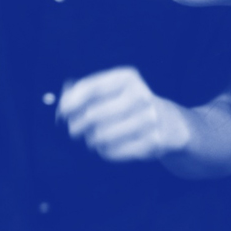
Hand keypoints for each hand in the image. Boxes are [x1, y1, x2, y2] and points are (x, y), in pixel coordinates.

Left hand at [57, 66, 192, 162]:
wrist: (169, 122)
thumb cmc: (129, 104)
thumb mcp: (112, 89)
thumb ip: (84, 91)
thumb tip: (61, 103)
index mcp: (127, 78)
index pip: (92, 89)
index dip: (71, 102)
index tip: (61, 113)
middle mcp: (140, 96)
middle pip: (92, 115)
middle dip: (77, 125)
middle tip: (73, 130)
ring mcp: (148, 120)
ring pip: (101, 136)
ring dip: (90, 140)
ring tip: (92, 138)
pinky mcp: (152, 142)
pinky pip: (113, 151)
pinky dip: (103, 151)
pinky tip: (106, 147)